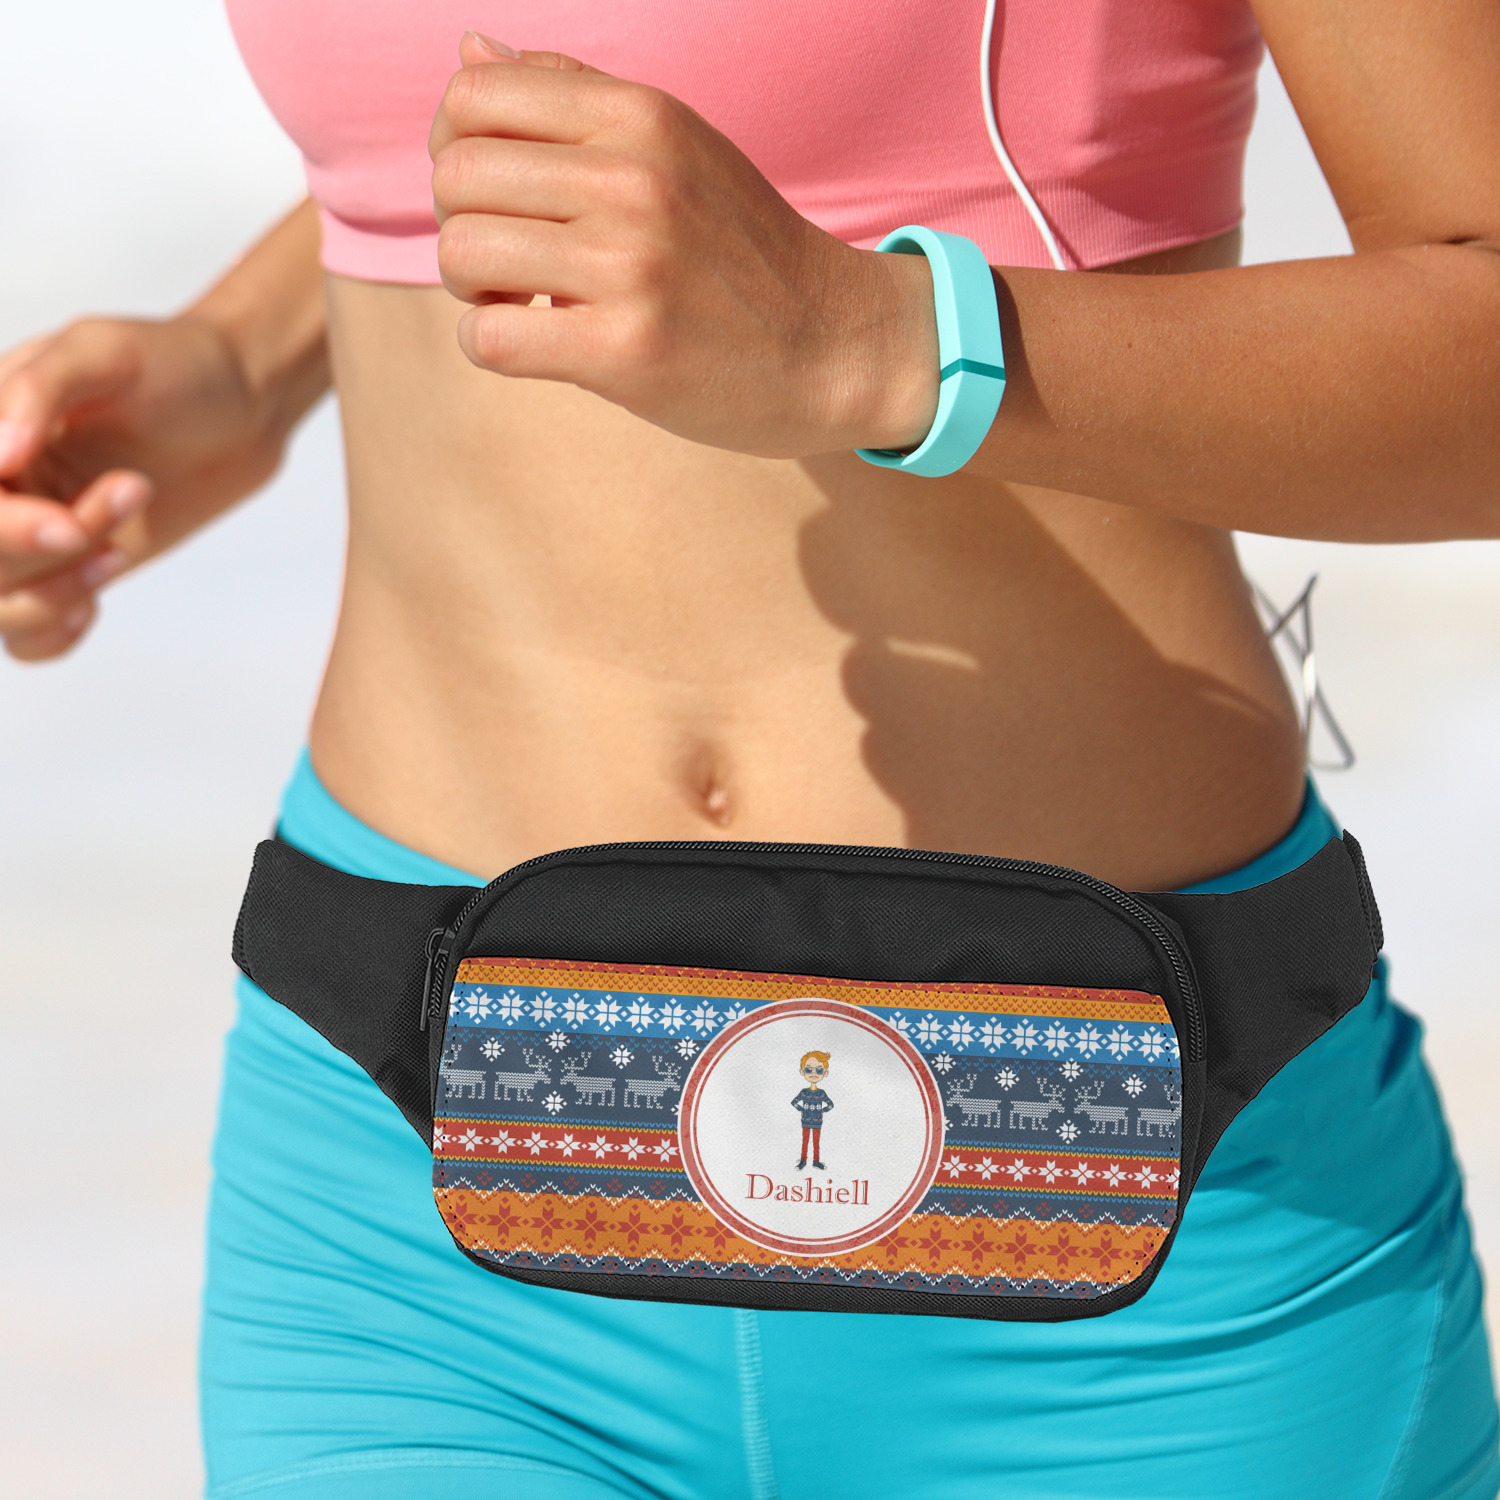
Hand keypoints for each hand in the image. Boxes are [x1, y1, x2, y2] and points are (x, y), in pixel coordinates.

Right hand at [0, 314, 291, 660]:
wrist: (238, 408)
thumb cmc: (172, 366)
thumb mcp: (104, 352)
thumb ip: (38, 389)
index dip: (3, 526)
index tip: (68, 524)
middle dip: (38, 551)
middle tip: (131, 491)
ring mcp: (24, 534)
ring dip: (56, 589)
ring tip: (124, 537)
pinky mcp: (65, 572)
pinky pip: (26, 637)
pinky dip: (53, 632)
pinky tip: (94, 603)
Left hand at [430, 33, 939, 458]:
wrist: (834, 347)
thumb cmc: (744, 256)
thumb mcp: (677, 147)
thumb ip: (575, 96)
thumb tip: (470, 50)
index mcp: (639, 117)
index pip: (472, 98)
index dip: (456, 151)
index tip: (497, 197)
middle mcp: (633, 179)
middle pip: (455, 177)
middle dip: (462, 225)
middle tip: (509, 263)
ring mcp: (630, 266)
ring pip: (462, 255)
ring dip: (473, 292)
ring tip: (522, 304)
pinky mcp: (627, 350)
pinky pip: (490, 340)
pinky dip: (489, 347)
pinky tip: (532, 345)